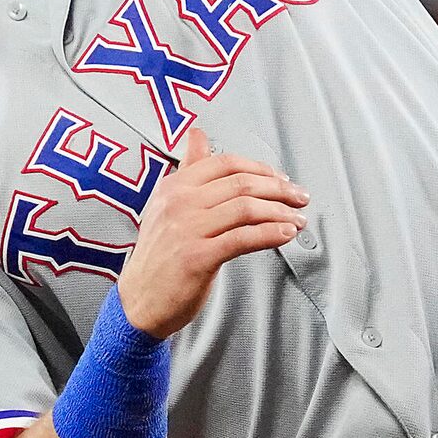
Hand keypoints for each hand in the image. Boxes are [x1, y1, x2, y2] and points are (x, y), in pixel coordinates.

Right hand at [114, 129, 306, 336]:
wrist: (138, 302)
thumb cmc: (157, 257)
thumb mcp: (165, 205)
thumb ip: (187, 170)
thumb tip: (198, 135)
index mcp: (173, 187)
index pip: (225, 163)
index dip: (260, 168)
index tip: (280, 178)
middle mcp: (179, 203)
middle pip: (241, 184)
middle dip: (279, 189)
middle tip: (299, 197)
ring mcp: (187, 229)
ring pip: (246, 209)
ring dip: (280, 212)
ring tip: (298, 218)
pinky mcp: (198, 257)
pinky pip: (243, 238)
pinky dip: (270, 234)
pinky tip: (285, 234)